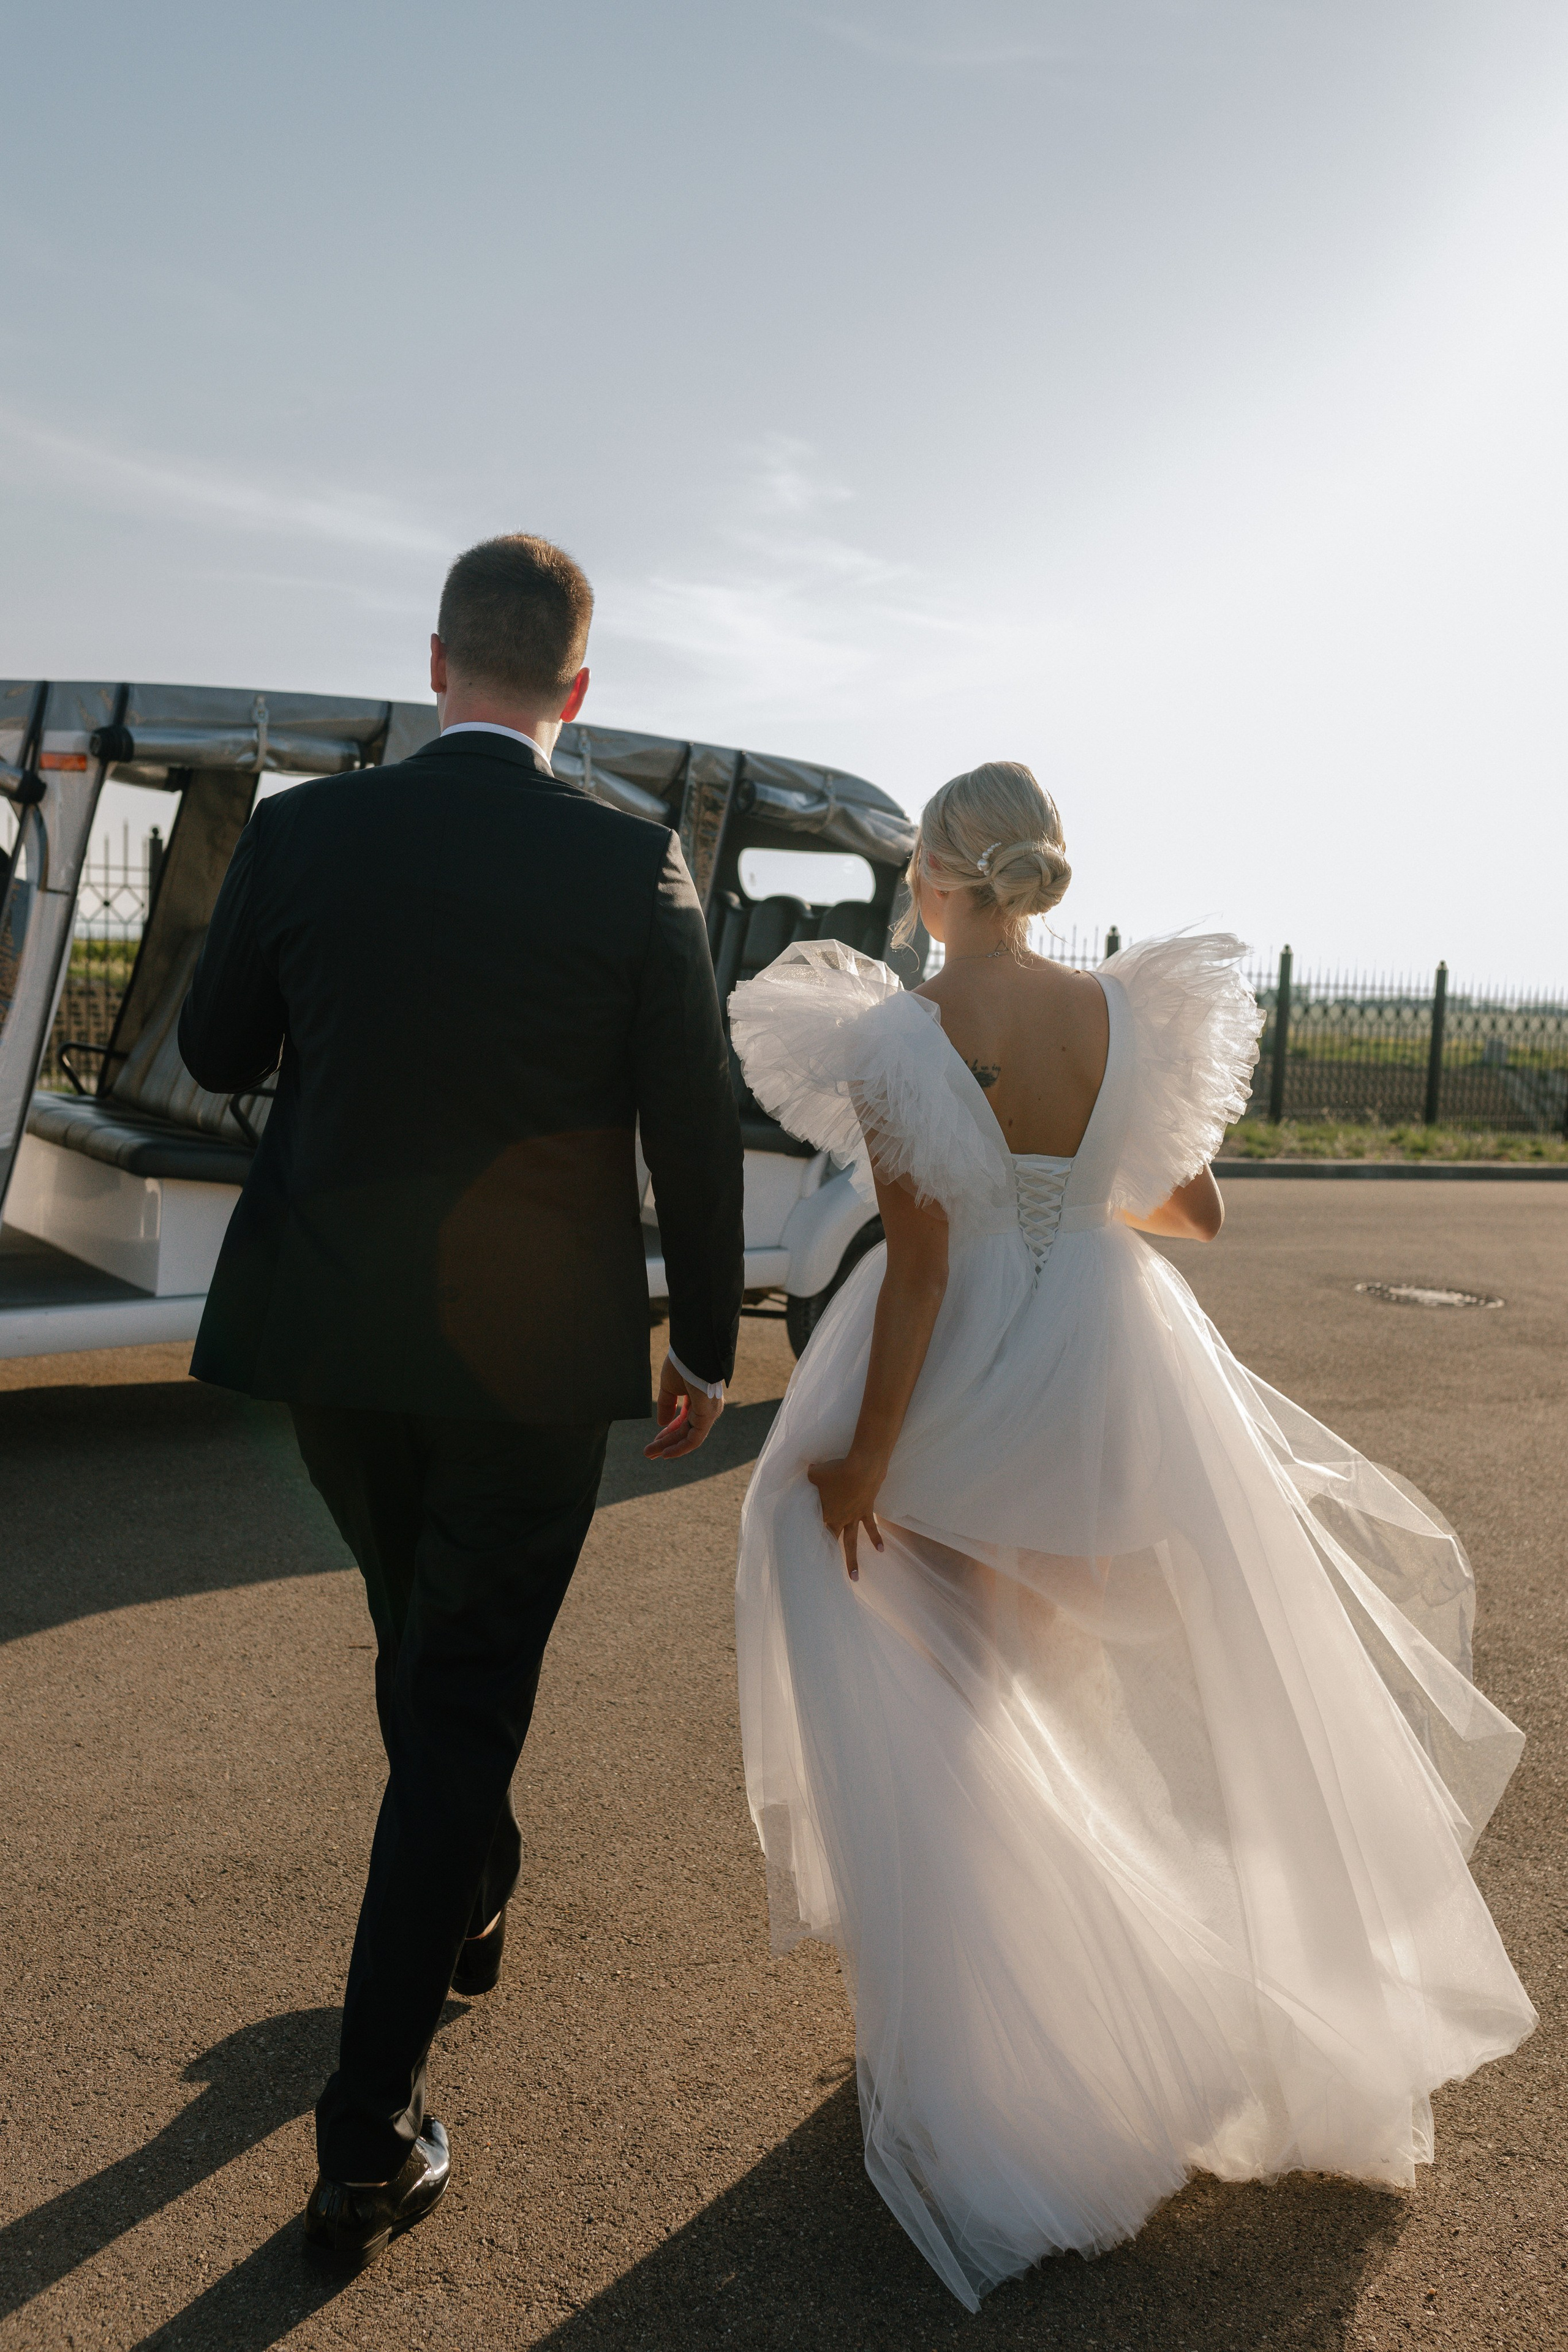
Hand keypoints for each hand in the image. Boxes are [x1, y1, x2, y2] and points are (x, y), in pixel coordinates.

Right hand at [644, 1352, 723, 1461]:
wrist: (693, 1352)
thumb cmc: (683, 1364)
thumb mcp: (669, 1386)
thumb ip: (667, 1404)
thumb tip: (662, 1423)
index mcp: (699, 1399)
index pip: (684, 1421)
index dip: (668, 1431)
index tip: (654, 1440)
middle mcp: (706, 1408)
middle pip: (685, 1431)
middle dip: (665, 1442)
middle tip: (648, 1453)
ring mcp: (709, 1413)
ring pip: (687, 1437)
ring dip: (668, 1446)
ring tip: (650, 1454)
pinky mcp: (708, 1416)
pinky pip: (694, 1438)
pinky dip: (680, 1448)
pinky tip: (666, 1453)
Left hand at [807, 1452, 886, 1581]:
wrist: (862, 1469)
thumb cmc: (836, 1471)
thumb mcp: (816, 1472)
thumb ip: (810, 1474)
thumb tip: (808, 1470)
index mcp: (824, 1512)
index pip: (814, 1527)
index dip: (809, 1537)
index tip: (803, 1552)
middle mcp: (838, 1518)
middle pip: (831, 1540)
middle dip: (827, 1556)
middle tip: (824, 1573)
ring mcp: (853, 1517)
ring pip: (851, 1542)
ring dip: (852, 1560)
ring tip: (855, 1577)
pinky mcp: (867, 1511)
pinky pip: (871, 1528)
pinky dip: (876, 1539)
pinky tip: (881, 1550)